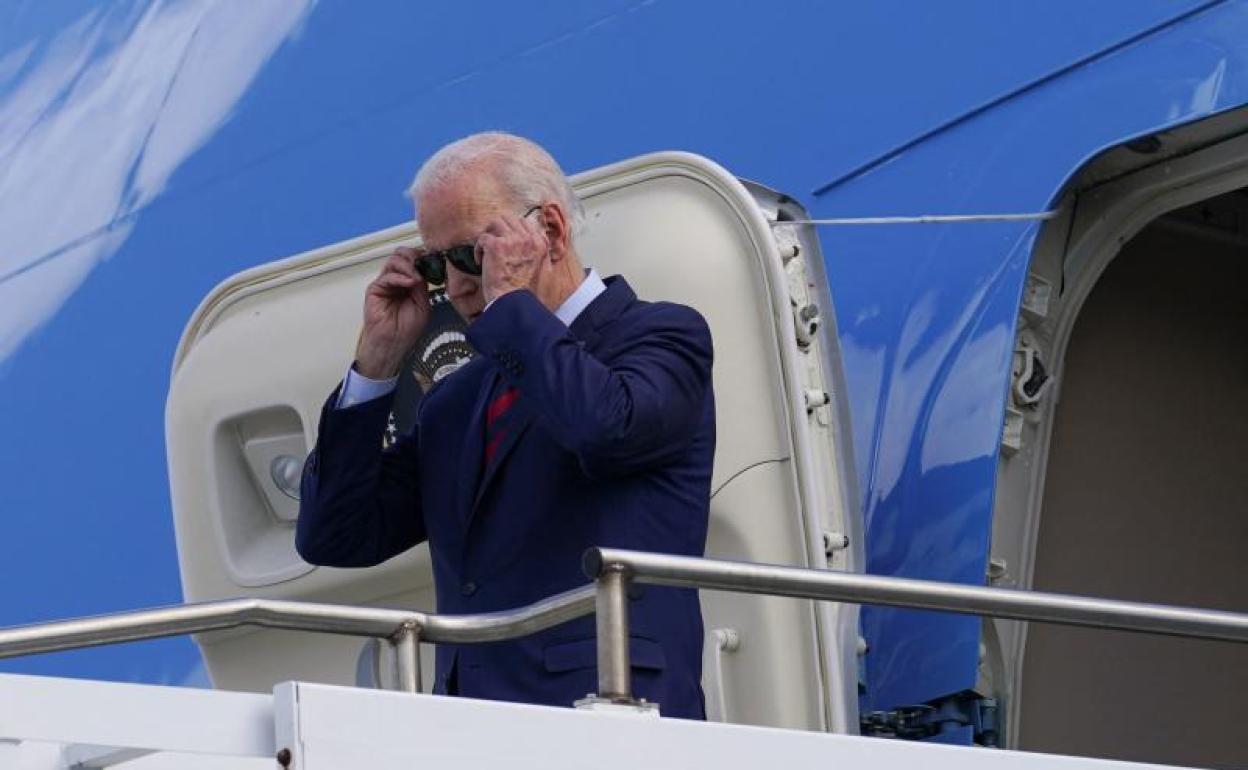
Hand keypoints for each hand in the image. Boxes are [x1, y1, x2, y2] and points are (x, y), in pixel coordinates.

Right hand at [355, 247, 431, 377]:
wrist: (394, 343)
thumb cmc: (407, 328)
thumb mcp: (423, 304)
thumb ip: (422, 286)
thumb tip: (423, 269)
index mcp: (409, 282)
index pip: (414, 261)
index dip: (423, 258)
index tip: (433, 261)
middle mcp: (397, 279)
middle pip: (403, 255)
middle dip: (415, 256)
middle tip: (424, 264)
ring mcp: (386, 283)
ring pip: (395, 260)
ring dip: (408, 265)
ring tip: (417, 277)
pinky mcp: (375, 289)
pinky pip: (387, 276)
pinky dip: (400, 276)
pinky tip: (409, 283)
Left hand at [478, 210, 549, 303]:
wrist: (515, 304)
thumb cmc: (527, 294)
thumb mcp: (544, 271)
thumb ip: (540, 255)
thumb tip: (536, 248)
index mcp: (540, 244)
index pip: (525, 222)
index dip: (512, 230)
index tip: (506, 241)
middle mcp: (528, 239)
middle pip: (509, 219)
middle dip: (499, 230)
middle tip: (494, 245)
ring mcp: (512, 241)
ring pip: (495, 223)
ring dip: (489, 235)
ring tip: (486, 251)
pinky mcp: (496, 246)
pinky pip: (483, 237)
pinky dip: (478, 249)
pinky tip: (480, 261)